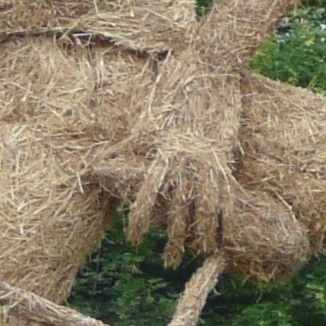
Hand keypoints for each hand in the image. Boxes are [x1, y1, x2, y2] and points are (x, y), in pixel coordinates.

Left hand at [111, 50, 246, 266]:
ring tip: (198, 250)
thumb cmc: (173, 90)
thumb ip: (129, 145)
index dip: (137, 217)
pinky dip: (224, 214)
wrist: (209, 68)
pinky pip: (225, 192)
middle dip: (171, 235)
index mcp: (160, 151)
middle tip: (167, 258)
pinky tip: (224, 229)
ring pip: (203, 205)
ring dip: (201, 231)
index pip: (145, 193)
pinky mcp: (225, 155)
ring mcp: (207, 159)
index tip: (133, 237)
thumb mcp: (146, 120)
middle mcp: (184, 160)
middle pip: (176, 208)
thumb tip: (100, 162)